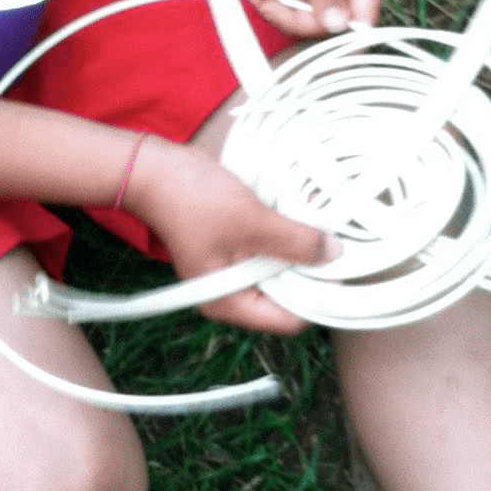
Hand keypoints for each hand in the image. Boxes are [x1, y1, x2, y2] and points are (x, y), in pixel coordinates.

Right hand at [120, 136, 331, 333]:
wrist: (154, 170)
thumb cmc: (192, 200)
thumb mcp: (252, 221)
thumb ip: (296, 242)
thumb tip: (335, 255)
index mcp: (229, 303)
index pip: (290, 320)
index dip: (317, 295)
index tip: (336, 264)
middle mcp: (231, 295)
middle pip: (288, 296)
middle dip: (311, 268)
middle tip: (332, 238)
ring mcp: (232, 271)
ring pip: (281, 270)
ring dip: (300, 247)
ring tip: (315, 220)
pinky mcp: (234, 248)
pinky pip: (270, 250)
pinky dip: (285, 234)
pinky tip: (297, 211)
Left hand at [246, 0, 387, 36]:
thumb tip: (339, 25)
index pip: (365, 16)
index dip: (341, 34)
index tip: (312, 41)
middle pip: (338, 21)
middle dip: (304, 21)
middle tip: (274, 8)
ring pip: (316, 17)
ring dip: (287, 15)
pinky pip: (299, 6)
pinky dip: (280, 6)